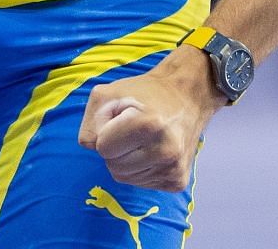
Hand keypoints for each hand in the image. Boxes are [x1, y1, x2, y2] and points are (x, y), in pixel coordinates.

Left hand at [76, 47, 226, 190]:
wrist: (186, 96)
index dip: (107, 132)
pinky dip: (141, 170)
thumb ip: (90, 123)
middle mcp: (166, 150)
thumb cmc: (144, 93)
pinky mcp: (178, 181)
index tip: (123, 118)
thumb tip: (94, 150)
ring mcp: (174, 169)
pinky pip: (141, 185)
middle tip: (133, 129)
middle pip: (113, 167)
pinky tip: (153, 151)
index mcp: (148, 124)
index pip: (102, 148)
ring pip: (126, 178)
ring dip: (127, 160)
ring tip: (144, 139)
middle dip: (116, 149)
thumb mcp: (108, 94)